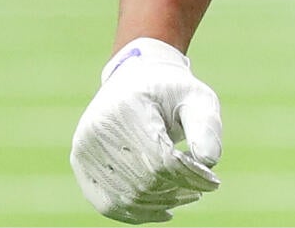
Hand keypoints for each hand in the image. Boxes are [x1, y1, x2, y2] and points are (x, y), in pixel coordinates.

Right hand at [70, 38, 222, 223]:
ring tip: (188, 195)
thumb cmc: (171, 91)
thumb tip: (210, 161)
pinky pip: (107, 203)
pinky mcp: (81, 166)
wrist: (136, 82)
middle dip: (177, 190)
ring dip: (161, 204)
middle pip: (142, 180)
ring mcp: (84, 151)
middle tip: (202, 188)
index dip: (189, 176)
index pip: (160, 159)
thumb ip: (206, 126)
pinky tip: (165, 209)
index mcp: (125, 109)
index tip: (214, 181)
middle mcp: (96, 132)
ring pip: (124, 198)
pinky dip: (137, 213)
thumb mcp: (196, 98)